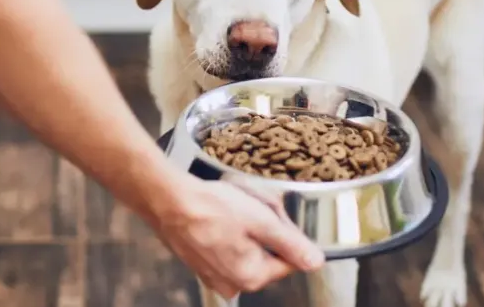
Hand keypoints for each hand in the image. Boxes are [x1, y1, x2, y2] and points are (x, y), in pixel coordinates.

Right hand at [153, 177, 324, 298]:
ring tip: (232, 207)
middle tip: (251, 206)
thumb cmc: (211, 208)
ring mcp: (214, 274)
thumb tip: (315, 262)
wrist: (168, 200)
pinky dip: (227, 228)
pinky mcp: (201, 262)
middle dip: (264, 228)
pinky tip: (219, 213)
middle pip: (267, 253)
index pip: (289, 260)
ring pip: (247, 247)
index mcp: (251, 277)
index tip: (272, 215)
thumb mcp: (262, 221)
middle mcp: (232, 283)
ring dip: (246, 226)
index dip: (286, 233)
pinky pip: (227, 245)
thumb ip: (292, 244)